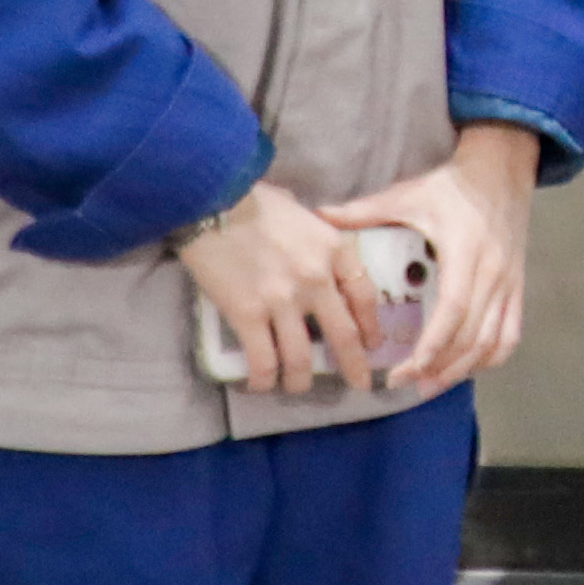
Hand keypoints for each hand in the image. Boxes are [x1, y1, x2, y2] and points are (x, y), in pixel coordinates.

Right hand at [176, 180, 382, 395]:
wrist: (211, 199)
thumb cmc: (254, 199)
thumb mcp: (303, 212)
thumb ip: (319, 235)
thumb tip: (320, 244)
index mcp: (334, 250)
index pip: (366, 297)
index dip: (372, 327)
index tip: (372, 343)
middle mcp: (316, 280)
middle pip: (345, 336)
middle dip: (354, 367)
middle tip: (358, 384)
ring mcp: (282, 301)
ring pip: (302, 358)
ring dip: (301, 380)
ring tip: (296, 386)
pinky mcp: (247, 315)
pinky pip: (262, 361)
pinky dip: (263, 379)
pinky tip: (260, 384)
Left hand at [323, 125, 538, 398]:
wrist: (502, 169)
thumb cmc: (452, 185)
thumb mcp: (408, 194)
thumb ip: (364, 210)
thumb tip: (318, 215)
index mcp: (466, 251)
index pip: (454, 311)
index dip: (433, 346)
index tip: (405, 369)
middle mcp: (492, 273)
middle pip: (472, 336)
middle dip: (439, 367)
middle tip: (405, 384)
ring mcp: (509, 283)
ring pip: (493, 341)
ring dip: (463, 369)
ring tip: (430, 386)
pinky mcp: (517, 287)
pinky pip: (510, 334)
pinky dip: (491, 358)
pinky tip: (467, 369)